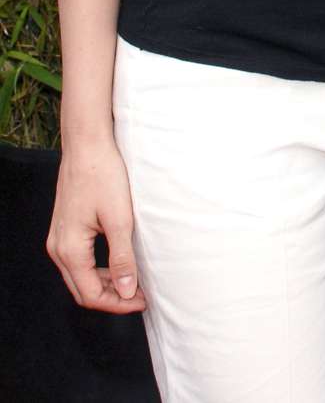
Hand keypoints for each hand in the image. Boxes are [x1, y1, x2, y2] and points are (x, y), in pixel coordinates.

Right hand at [47, 139, 146, 312]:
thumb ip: (122, 257)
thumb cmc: (104, 176)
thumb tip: (126, 292)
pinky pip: (79, 260)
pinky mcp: (64, 227)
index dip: (118, 304)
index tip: (143, 300)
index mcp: (69, 250)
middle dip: (111, 298)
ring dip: (105, 283)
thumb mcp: (119, 218)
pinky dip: (98, 268)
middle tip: (140, 295)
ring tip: (134, 280)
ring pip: (80, 276)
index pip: (91, 295)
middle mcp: (58, 248)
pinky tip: (119, 262)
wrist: (87, 145)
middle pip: (82, 290)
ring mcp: (58, 238)